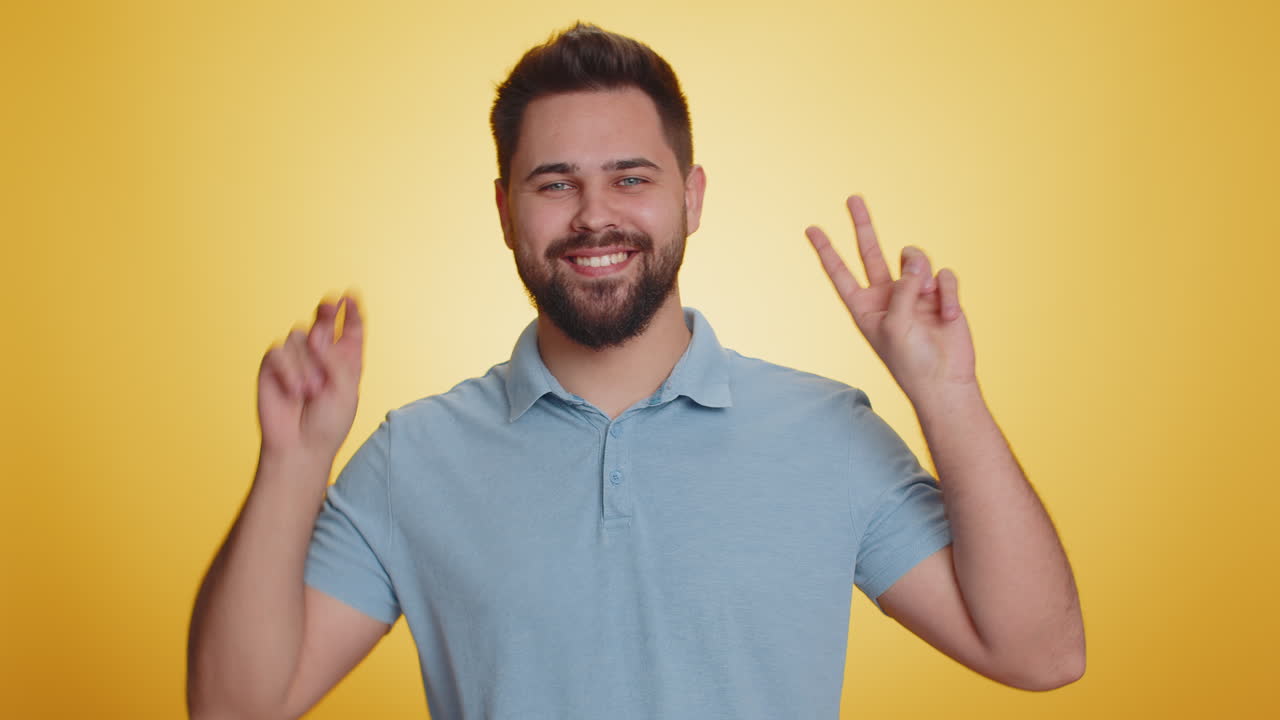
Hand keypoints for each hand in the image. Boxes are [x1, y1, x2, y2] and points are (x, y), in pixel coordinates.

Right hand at [257, 295, 363, 460]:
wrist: (301, 446)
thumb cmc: (329, 423)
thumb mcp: (346, 390)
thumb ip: (337, 359)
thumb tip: (316, 335)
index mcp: (346, 360)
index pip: (350, 328)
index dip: (351, 311)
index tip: (351, 295)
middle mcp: (321, 355)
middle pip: (322, 321)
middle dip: (326, 313)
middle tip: (330, 305)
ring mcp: (296, 359)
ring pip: (299, 337)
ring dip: (307, 364)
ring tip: (311, 392)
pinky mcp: (273, 367)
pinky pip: (279, 353)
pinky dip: (289, 372)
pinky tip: (294, 392)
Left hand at [805, 195, 974, 401]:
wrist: (946, 381)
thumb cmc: (912, 361)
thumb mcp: (894, 325)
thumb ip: (901, 288)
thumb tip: (917, 261)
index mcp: (864, 307)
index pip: (840, 273)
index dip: (826, 251)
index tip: (812, 228)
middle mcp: (887, 296)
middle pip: (871, 252)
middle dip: (863, 225)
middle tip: (852, 198)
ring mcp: (914, 293)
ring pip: (914, 259)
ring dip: (922, 273)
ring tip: (927, 299)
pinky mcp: (941, 294)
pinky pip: (944, 274)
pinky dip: (947, 292)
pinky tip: (948, 315)